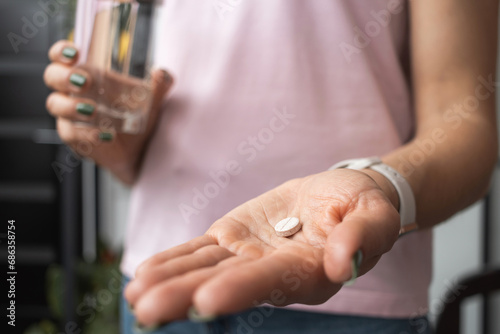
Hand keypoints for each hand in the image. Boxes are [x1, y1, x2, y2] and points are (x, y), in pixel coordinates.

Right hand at [43, 40, 172, 183]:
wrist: (139, 151)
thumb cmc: (138, 117)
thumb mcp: (151, 100)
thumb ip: (158, 86)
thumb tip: (164, 75)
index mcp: (86, 74)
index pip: (62, 57)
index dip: (61, 51)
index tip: (74, 52)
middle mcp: (72, 92)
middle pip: (52, 77)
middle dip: (64, 76)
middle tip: (84, 81)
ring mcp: (69, 115)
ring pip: (56, 105)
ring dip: (73, 106)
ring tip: (94, 111)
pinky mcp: (74, 137)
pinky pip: (71, 133)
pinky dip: (87, 133)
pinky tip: (105, 135)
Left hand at [124, 169, 399, 326]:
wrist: (340, 195)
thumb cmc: (363, 207)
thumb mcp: (374, 216)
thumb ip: (361, 237)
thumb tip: (342, 263)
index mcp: (307, 271)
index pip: (270, 282)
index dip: (240, 290)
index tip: (205, 300)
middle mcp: (271, 271)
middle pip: (225, 283)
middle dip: (185, 295)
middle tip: (146, 310)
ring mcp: (247, 256)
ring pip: (204, 269)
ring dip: (169, 282)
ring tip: (134, 296)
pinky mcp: (233, 239)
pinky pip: (200, 252)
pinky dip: (174, 261)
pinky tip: (145, 274)